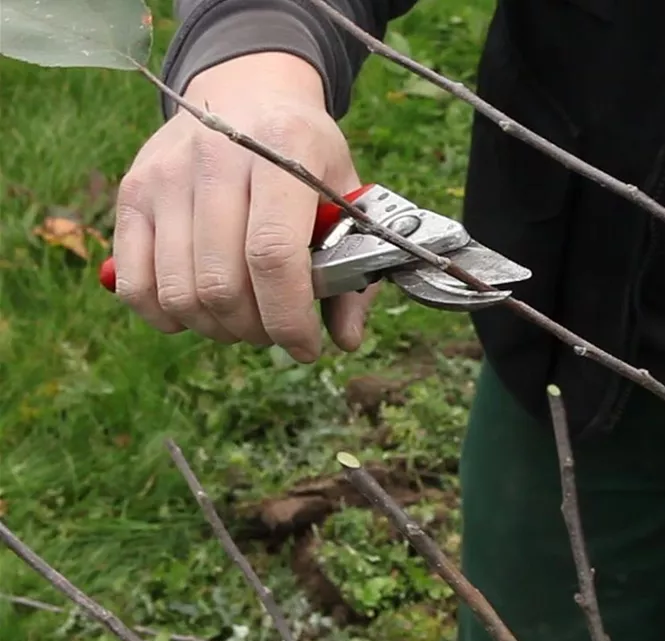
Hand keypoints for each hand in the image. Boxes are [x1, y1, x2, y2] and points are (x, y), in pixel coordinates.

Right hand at [113, 52, 377, 361]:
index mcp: (283, 151)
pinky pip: (134, 284)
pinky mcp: (131, 192)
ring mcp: (165, 175)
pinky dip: (166, 316)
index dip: (289, 317)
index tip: (306, 346)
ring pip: (178, 293)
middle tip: (275, 330)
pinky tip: (199, 310)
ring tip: (243, 320)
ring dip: (216, 328)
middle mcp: (216, 158)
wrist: (245, 91)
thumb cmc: (303, 152)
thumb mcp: (344, 190)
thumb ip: (352, 266)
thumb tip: (347, 340)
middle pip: (222, 284)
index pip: (274, 255)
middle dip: (256, 329)